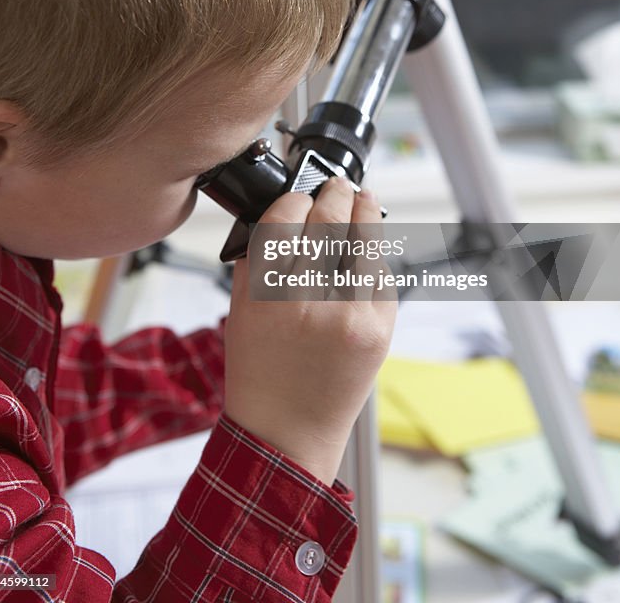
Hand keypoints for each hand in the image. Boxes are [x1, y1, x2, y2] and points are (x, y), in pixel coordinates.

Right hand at [223, 177, 396, 484]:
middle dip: (334, 194)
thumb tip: (282, 214)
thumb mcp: (239, 312)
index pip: (284, 221)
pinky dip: (374, 258)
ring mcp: (349, 318)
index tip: (299, 195)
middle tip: (335, 185)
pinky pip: (380, 278)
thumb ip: (257, 261)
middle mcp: (307, 304)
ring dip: (364, 213)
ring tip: (361, 198)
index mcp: (264, 297)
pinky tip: (367, 248)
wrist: (287, 434)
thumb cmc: (259, 374)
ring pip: (364, 244)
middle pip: (329, 223)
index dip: (295, 198)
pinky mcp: (378, 331)